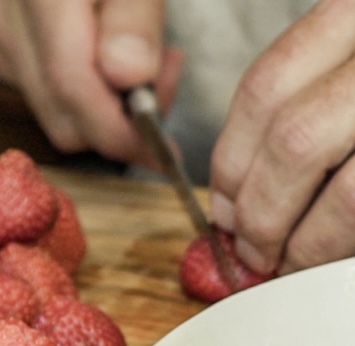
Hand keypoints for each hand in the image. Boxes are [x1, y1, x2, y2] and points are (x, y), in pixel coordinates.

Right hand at [0, 0, 182, 167]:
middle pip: (67, 121)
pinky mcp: (3, 49)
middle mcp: (7, 27)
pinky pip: (46, 93)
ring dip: (108, 108)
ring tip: (143, 55)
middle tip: (165, 74)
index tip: (169, 153)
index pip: (74, 91)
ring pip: (57, 114)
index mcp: (42, 1)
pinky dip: (87, 90)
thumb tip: (128, 76)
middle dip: (125, 124)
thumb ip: (133, 20)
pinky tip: (109, 53)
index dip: (126, 135)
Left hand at [209, 0, 354, 273]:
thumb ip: (338, 74)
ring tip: (294, 260)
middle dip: (259, 214)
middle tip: (253, 244)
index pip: (268, 89)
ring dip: (309, 245)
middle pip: (297, 148)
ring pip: (351, 199)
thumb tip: (267, 166)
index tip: (227, 200)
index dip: (233, 161)